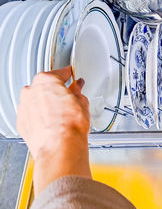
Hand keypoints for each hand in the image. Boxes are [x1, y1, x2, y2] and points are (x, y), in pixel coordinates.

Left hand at [17, 66, 91, 193]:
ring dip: (47, 104)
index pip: (60, 73)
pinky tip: (54, 122)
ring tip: (62, 113)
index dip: (69, 76)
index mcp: (46, 80)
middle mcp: (31, 91)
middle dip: (57, 91)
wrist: (60, 147)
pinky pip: (32, 115)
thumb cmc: (69, 125)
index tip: (73, 79)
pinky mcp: (22, 123)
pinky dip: (41, 117)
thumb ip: (77, 91)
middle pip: (45, 86)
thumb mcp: (82, 102)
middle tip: (69, 98)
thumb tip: (77, 89)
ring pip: (37, 101)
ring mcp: (24, 107)